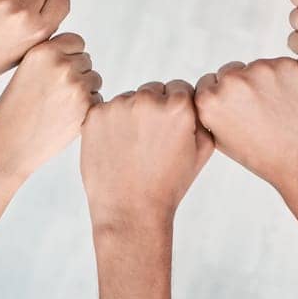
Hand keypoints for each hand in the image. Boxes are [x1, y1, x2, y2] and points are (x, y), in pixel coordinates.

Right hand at [0, 32, 101, 176]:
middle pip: (87, 60)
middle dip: (76, 74)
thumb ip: (51, 56)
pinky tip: (64, 117)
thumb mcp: (26, 70)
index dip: (68, 56)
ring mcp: (76, 85)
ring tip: (58, 105)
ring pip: (95, 79)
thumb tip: (79, 52)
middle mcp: (61, 64)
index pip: (76, 41)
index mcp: (43, 51)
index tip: (55, 72)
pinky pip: (98, 99)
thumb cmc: (15, 109)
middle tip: (54, 93)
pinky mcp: (86, 106)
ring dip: (84, 90)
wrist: (10, 144)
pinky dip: (86, 108)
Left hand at [81, 80, 213, 229]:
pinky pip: (106, 111)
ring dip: (131, 116)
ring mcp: (118, 106)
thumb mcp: (202, 152)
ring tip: (133, 149)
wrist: (130, 210)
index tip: (170, 132)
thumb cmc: (169, 184)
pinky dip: (110, 125)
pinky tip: (116, 148)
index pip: (179, 88)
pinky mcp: (94, 116)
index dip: (177, 110)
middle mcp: (147, 99)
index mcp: (178, 106)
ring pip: (128, 100)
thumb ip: (202, 117)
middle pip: (153, 91)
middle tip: (151, 142)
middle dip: (154, 109)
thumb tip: (194, 98)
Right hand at [194, 57, 297, 194]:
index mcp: (210, 100)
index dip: (224, 96)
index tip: (238, 109)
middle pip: (231, 70)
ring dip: (265, 82)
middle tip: (261, 111)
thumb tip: (212, 90)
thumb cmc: (267, 157)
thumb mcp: (223, 140)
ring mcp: (261, 70)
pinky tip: (293, 103)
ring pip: (257, 67)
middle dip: (243, 86)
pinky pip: (281, 66)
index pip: (209, 82)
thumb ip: (212, 111)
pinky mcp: (287, 65)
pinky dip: (287, 79)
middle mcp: (232, 81)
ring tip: (279, 111)